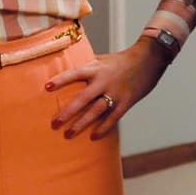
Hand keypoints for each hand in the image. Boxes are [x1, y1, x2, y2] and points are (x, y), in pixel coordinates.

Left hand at [47, 38, 170, 139]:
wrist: (149, 59)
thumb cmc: (123, 59)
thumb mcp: (103, 58)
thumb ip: (87, 65)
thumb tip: (68, 66)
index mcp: (96, 69)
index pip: (75, 74)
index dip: (61, 80)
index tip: (46, 88)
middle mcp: (104, 81)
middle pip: (83, 98)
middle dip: (67, 112)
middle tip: (54, 123)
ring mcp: (115, 93)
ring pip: (96, 111)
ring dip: (81, 124)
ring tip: (68, 134)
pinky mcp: (126, 102)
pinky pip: (113, 118)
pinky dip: (103, 128)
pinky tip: (93, 136)